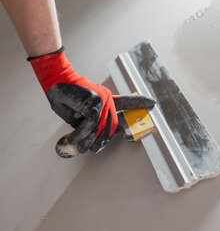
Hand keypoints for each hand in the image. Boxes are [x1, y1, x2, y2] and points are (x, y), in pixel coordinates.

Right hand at [29, 47, 154, 156]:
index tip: (152, 102)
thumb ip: (90, 124)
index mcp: (107, 100)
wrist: (56, 81)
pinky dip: (81, 133)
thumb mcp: (80, 115)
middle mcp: (108, 99)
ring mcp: (103, 99)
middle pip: (112, 126)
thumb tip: (95, 141)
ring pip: (101, 127)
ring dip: (88, 139)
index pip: (127, 102)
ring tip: (80, 146)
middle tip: (94, 149)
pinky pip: (91, 123)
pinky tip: (75, 139)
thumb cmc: (67, 99)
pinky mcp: (95, 100)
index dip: (139, 103)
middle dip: (102, 141)